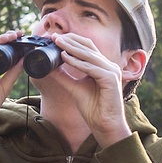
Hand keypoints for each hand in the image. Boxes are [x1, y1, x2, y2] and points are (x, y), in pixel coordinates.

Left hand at [49, 33, 132, 147]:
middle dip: (70, 41)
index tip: (56, 38)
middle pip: (89, 47)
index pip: (88, 47)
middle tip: (55, 37)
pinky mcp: (111, 79)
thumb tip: (50, 68)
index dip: (72, 41)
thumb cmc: (94, 109)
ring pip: (89, 55)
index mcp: (103, 66)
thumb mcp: (75, 88)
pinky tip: (65, 57)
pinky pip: (91, 68)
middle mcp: (109, 66)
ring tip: (58, 43)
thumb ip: (64, 77)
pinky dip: (77, 62)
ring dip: (72, 48)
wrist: (104, 125)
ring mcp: (112, 72)